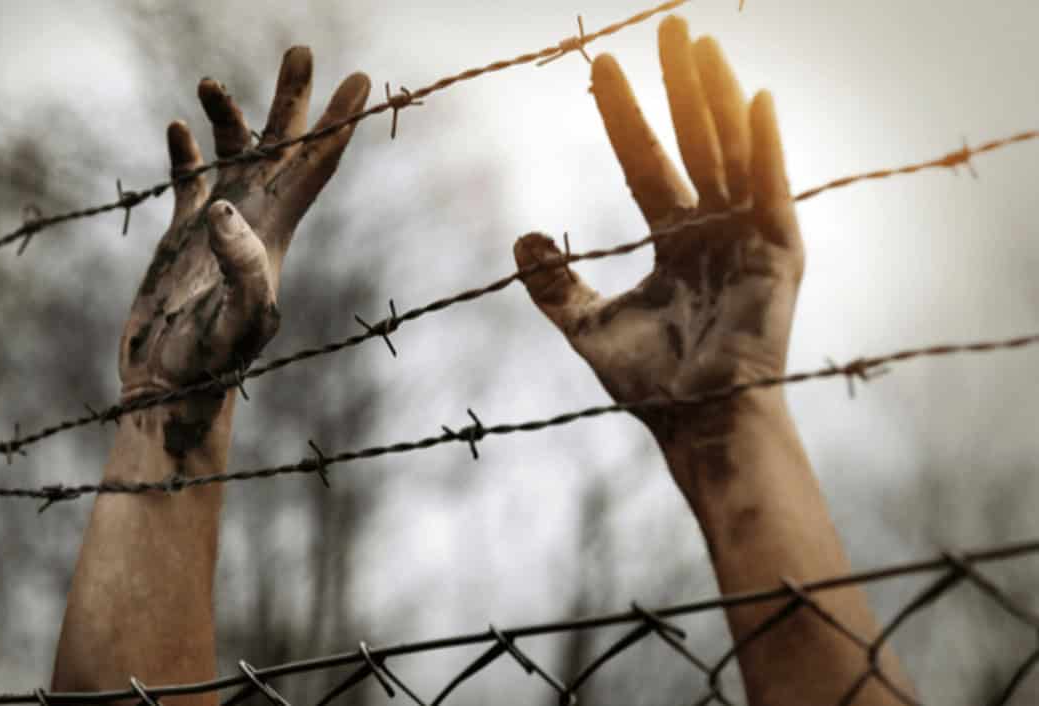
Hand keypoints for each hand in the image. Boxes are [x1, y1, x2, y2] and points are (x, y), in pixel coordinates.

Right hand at [119, 47, 369, 400]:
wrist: (169, 389)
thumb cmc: (208, 366)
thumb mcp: (233, 320)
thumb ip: (236, 268)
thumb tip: (225, 209)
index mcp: (276, 234)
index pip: (316, 167)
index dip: (338, 122)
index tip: (358, 79)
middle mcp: (254, 223)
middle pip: (283, 148)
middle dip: (294, 100)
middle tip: (302, 50)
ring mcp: (218, 229)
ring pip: (233, 156)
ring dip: (229, 117)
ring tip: (211, 83)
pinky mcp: (183, 239)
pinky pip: (189, 183)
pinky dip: (186, 154)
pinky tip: (179, 128)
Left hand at [514, 16, 801, 441]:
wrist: (697, 426)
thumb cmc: (652, 386)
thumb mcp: (588, 327)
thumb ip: (556, 285)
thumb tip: (521, 236)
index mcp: (674, 243)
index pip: (643, 164)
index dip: (623, 117)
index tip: (601, 68)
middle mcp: (713, 232)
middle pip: (691, 142)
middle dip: (677, 86)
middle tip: (667, 27)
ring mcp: (748, 240)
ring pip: (730, 152)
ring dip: (716, 97)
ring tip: (700, 43)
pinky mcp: (779, 257)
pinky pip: (773, 191)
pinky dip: (767, 147)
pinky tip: (757, 99)